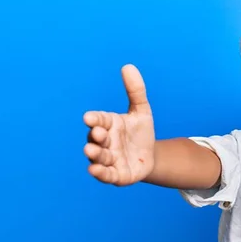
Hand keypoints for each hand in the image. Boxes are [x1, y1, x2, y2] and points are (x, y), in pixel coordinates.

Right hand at [83, 64, 155, 185]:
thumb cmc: (141, 133)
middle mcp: (104, 142)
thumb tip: (128, 66)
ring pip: (99, 157)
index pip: (99, 120)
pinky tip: (95, 170)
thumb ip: (136, 91)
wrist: (151, 156)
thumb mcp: (142, 111)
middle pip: (96, 139)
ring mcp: (108, 158)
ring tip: (92, 151)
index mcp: (109, 124)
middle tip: (99, 134)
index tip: (89, 118)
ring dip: (95, 154)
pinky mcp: (115, 175)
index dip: (94, 119)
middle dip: (96, 137)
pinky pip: (105, 174)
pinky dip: (100, 172)